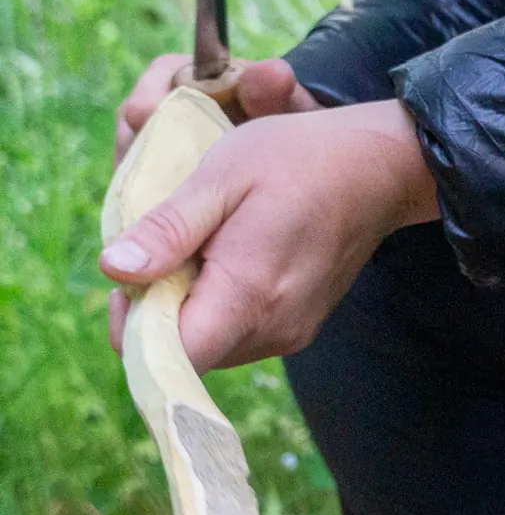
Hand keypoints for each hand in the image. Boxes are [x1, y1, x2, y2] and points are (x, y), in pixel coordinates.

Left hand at [110, 57, 326, 350]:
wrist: (380, 168)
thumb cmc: (300, 160)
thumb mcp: (222, 177)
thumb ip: (168, 230)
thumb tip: (114, 270)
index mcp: (250, 293)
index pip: (172, 354)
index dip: (133, 324)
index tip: (131, 274)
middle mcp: (273, 328)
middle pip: (186, 352)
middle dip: (157, 310)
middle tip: (164, 247)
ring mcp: (291, 333)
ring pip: (210, 345)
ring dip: (188, 307)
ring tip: (201, 248)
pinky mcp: (299, 327)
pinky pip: (238, 333)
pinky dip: (218, 305)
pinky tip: (229, 258)